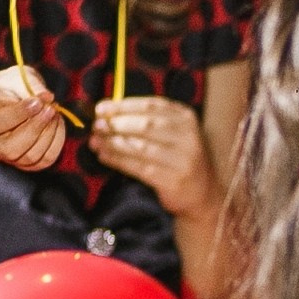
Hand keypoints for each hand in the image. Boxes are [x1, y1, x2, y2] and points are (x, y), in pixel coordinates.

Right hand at [0, 68, 66, 171]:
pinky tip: (57, 123)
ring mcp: (9, 156)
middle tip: (51, 107)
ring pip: (30, 156)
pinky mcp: (28, 162)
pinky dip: (57, 141)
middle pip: (11, 148)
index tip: (38, 101)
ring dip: (49, 133)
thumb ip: (30, 84)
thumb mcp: (16, 77)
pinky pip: (46, 159)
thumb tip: (48, 97)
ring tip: (54, 111)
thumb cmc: (11, 88)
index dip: (19, 114)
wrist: (10, 104)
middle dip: (35, 128)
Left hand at [92, 95, 219, 218]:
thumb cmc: (179, 158)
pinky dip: (117, 161)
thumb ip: (148, 120)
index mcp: (186, 118)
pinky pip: (138, 167)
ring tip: (95, 142)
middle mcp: (187, 137)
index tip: (101, 108)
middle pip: (145, 125)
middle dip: (116, 124)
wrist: (202, 193)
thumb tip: (107, 113)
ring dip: (112, 143)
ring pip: (139, 147)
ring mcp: (181, 159)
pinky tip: (104, 156)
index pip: (150, 105)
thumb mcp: (173, 132)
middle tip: (96, 126)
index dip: (122, 106)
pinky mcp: (172, 180)